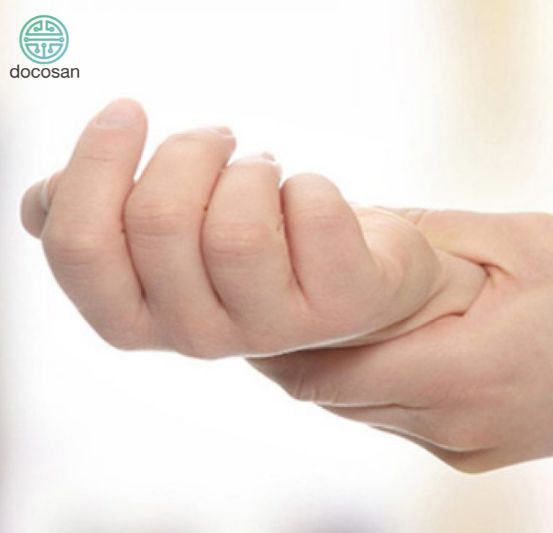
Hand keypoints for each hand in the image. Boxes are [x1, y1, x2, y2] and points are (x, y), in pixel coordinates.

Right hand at [20, 99, 484, 356]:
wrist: (343, 286)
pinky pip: (314, 210)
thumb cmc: (247, 247)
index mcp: (135, 319)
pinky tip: (309, 201)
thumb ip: (101, 223)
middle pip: (160, 220)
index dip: (96, 164)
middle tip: (218, 139)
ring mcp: (272, 329)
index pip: (80, 247)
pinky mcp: (339, 305)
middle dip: (189, 152)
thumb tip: (43, 200)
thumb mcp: (165, 242)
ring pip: (237, 228)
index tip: (129, 111)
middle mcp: (196, 337)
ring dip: (251, 170)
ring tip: (264, 173)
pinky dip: (311, 182)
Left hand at [252, 210, 552, 471]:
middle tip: (277, 280)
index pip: (328, 369)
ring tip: (330, 301)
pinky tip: (388, 334)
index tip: (257, 282)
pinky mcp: (475, 456)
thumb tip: (346, 223)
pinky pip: (396, 418)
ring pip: (360, 409)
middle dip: (296, 342)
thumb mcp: (517, 238)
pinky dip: (374, 377)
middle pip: (334, 394)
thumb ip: (422, 235)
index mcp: (466, 373)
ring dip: (335, 359)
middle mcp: (456, 428)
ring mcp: (465, 451)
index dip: (279, 330)